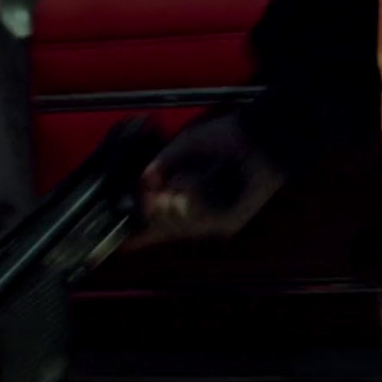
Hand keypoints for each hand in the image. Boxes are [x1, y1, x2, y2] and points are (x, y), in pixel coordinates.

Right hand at [122, 110, 285, 249]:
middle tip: (159, 192)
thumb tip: (145, 180)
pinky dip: (190, 196)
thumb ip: (162, 162)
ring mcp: (213, 220)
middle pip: (163, 227)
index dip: (140, 236)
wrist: (258, 138)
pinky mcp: (228, 222)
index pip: (160, 223)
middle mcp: (199, 212)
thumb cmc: (228, 138)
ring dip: (174, 198)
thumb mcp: (185, 145)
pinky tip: (197, 182)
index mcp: (188, 196)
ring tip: (187, 179)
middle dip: (154, 207)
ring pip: (176, 223)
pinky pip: (195, 216)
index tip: (123, 243)